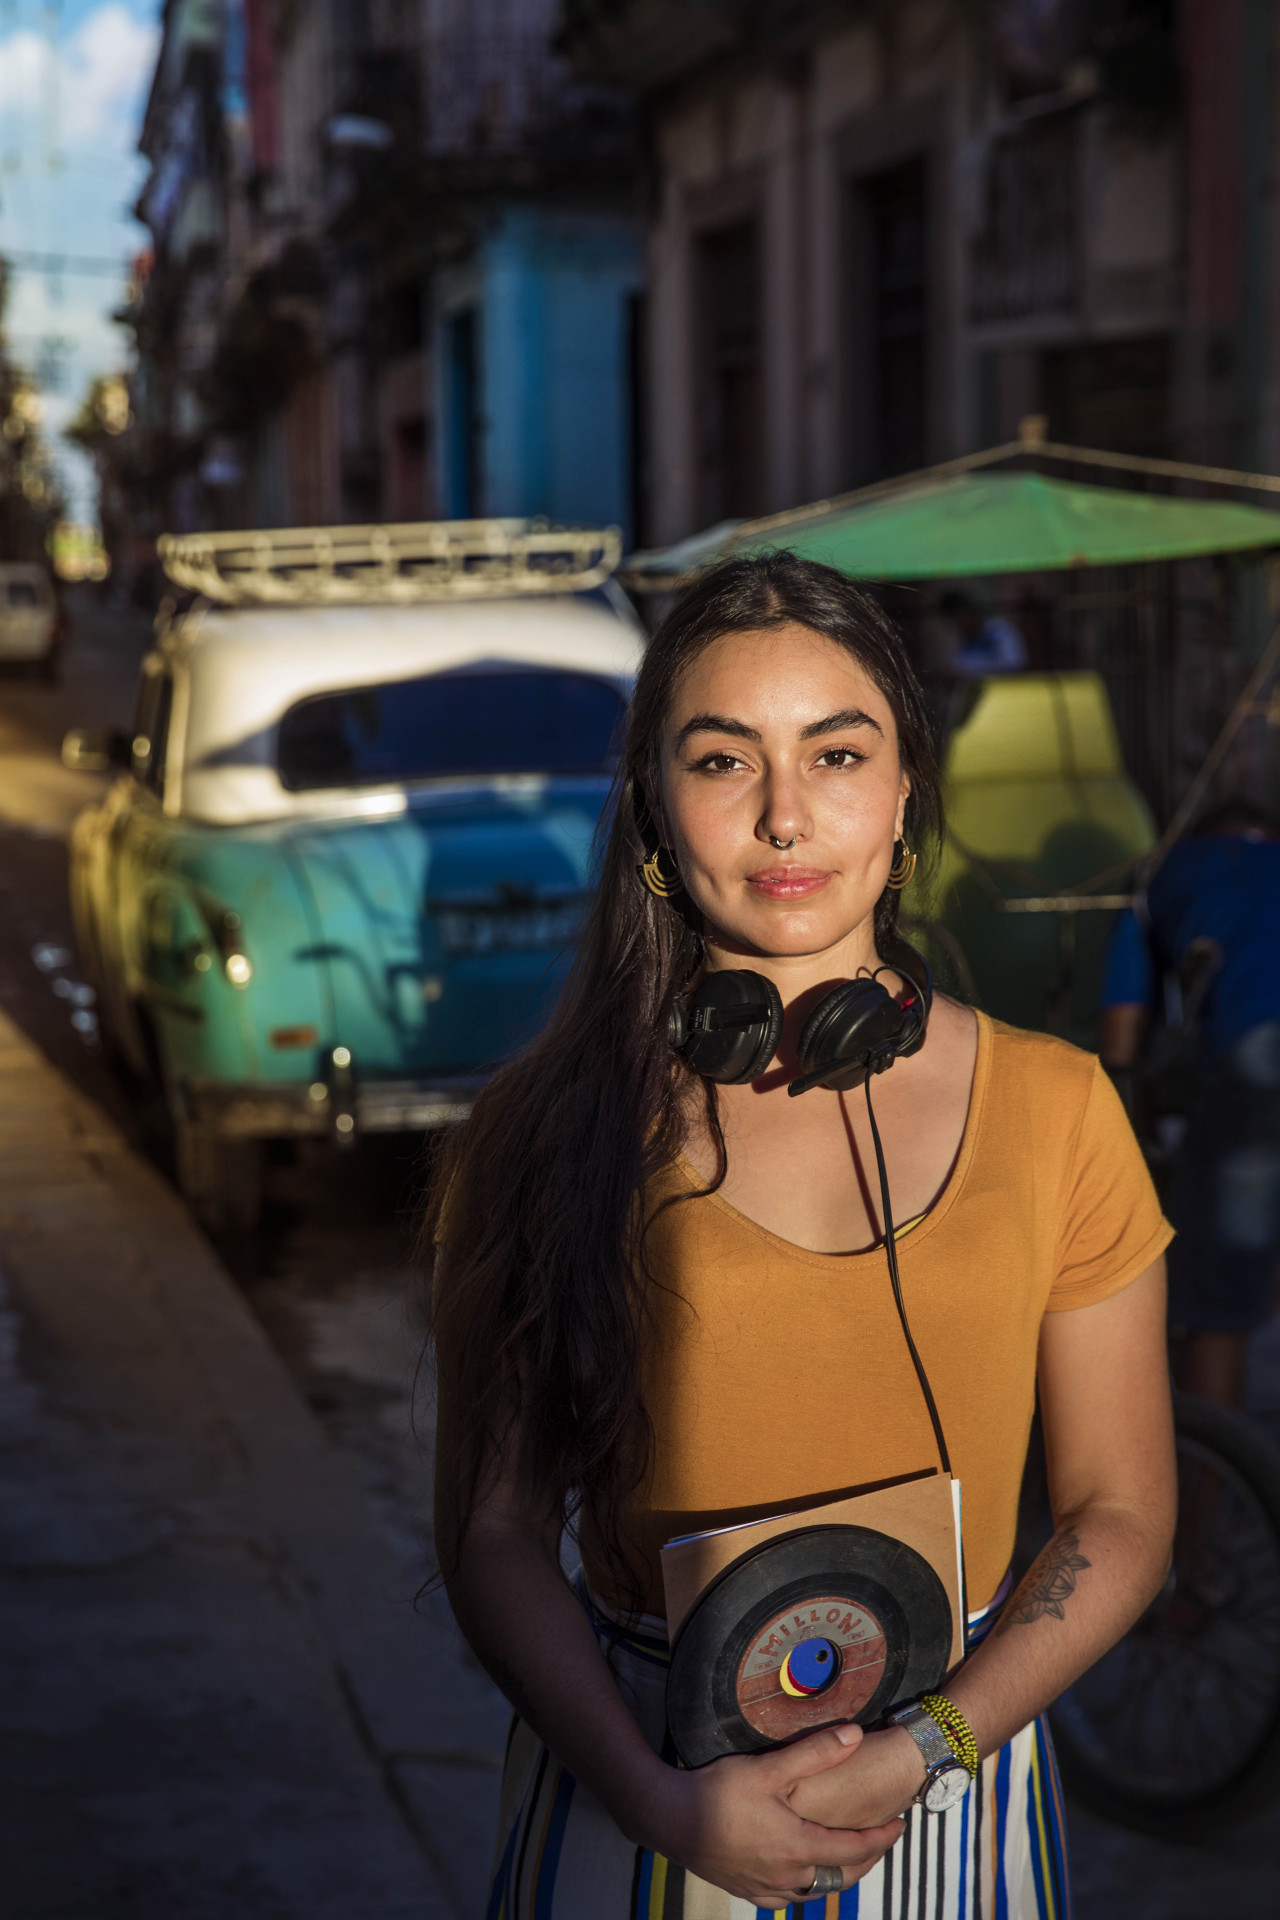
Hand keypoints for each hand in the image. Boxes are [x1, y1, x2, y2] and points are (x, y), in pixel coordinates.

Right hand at [637, 1724, 905, 1906]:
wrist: (670, 1819)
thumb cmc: (718, 1792)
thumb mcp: (769, 1768)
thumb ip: (815, 1752)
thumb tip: (857, 1735)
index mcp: (798, 1847)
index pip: (854, 1849)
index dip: (881, 1839)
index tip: (900, 1825)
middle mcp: (787, 1876)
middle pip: (841, 1876)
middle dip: (866, 1860)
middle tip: (881, 1840)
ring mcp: (766, 1887)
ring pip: (816, 1891)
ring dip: (838, 1875)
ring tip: (848, 1856)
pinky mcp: (746, 1890)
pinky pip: (787, 1898)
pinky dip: (806, 1888)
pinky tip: (802, 1876)